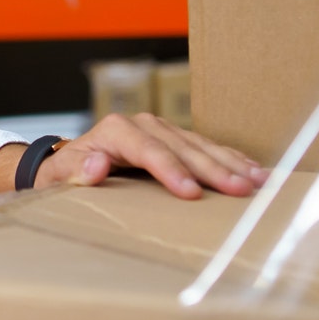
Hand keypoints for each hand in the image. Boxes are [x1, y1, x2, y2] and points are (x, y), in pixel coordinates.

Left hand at [0, 114, 269, 200]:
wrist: (65, 166)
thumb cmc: (62, 175)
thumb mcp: (58, 177)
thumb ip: (75, 171)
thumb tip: (96, 165)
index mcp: (116, 130)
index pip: (150, 151)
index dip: (173, 171)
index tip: (192, 194)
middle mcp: (144, 125)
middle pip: (183, 147)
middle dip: (214, 169)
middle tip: (243, 190)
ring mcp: (162, 130)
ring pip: (201, 145)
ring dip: (232, 163)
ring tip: (260, 181)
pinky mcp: (175, 140)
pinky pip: (206, 149)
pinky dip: (230, 160)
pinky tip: (254, 171)